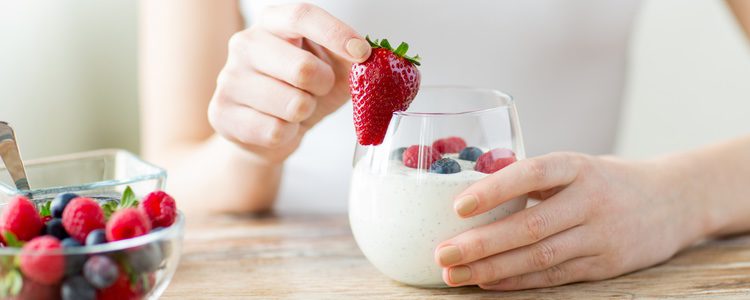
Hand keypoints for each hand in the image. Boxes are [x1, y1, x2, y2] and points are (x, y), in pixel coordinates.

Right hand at [208, 3, 370, 162]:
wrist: (267, 132)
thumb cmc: (303, 92)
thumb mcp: (334, 70)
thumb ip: (357, 61)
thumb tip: (391, 63)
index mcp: (273, 23)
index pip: (302, 15)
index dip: (336, 33)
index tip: (362, 53)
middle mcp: (245, 43)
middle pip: (302, 67)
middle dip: (323, 86)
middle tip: (318, 89)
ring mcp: (229, 78)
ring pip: (292, 104)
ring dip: (305, 112)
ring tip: (295, 108)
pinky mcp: (222, 113)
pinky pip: (275, 130)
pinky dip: (288, 134)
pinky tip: (279, 126)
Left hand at [434, 152, 710, 289]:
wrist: (673, 201)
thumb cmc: (605, 180)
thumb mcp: (576, 166)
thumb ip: (533, 180)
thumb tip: (471, 192)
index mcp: (578, 167)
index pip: (534, 174)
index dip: (495, 189)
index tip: (459, 206)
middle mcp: (592, 201)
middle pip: (530, 226)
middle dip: (481, 243)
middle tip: (442, 253)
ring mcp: (601, 236)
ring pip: (539, 257)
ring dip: (492, 269)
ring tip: (454, 274)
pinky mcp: (606, 265)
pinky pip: (554, 276)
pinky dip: (517, 281)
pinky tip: (487, 283)